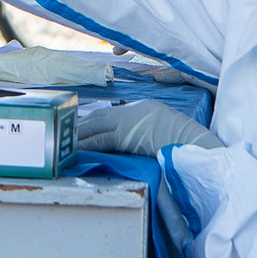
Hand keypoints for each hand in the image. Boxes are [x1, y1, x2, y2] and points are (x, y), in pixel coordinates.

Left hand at [73, 100, 222, 157]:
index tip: (80, 125)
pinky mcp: (124, 135)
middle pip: (99, 116)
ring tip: (64, 142)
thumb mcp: (165, 128)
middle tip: (64, 132)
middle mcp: (133, 110)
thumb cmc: (185, 142)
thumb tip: (137, 141)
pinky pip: (99, 140)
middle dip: (81, 125)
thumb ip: (147, 130)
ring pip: (95, 126)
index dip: (94, 119)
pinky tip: (75, 150)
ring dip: (79, 135)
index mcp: (143, 107)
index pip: (111, 112)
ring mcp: (128, 121)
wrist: (192, 144)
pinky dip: (86, 145)